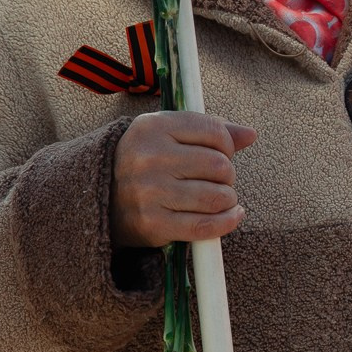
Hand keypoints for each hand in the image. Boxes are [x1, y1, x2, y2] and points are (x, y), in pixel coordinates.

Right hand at [109, 112, 256, 247]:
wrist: (101, 199)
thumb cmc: (146, 162)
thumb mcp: (168, 134)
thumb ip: (210, 130)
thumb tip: (250, 134)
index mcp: (153, 126)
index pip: (214, 132)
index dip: (228, 145)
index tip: (221, 153)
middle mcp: (149, 157)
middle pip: (220, 165)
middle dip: (227, 175)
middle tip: (217, 180)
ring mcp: (149, 192)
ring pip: (217, 196)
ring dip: (227, 199)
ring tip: (219, 197)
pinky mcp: (153, 223)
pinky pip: (206, 225)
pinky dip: (227, 222)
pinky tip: (231, 215)